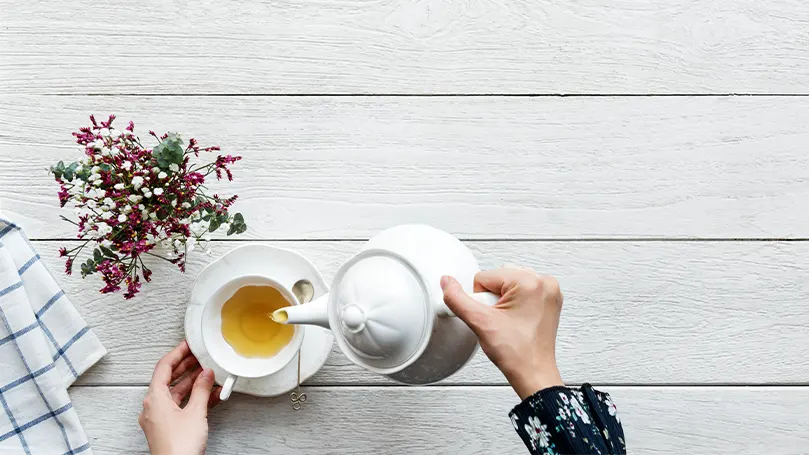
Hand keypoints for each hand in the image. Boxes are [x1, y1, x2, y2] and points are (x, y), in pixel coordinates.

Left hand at [139, 341, 221, 454]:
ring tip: (208, 374)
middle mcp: (153, 406)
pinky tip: (209, 395)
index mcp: (154, 398)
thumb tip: (206, 374)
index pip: (163, 367)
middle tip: (200, 356)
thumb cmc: (178, 447)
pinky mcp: (168, 427)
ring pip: (176, 393)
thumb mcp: (195, 412)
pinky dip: (193, 398)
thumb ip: (202, 389)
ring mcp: (159, 418)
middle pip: (168, 379)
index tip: (188, 345)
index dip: (177, 353)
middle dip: (186, 367)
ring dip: (192, 383)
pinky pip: (180, 406)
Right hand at [441, 267, 563, 399]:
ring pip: (510, 282)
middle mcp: (544, 282)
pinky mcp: (550, 299)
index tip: (493, 317)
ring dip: (504, 299)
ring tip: (509, 321)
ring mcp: (549, 290)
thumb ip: (458, 299)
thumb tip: (447, 282)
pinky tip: (516, 319)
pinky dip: (516, 301)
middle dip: (493, 298)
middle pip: (499, 276)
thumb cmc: (517, 354)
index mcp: (530, 282)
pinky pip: (523, 289)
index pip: (485, 276)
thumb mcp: (480, 323)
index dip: (481, 300)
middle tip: (502, 320)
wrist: (534, 373)